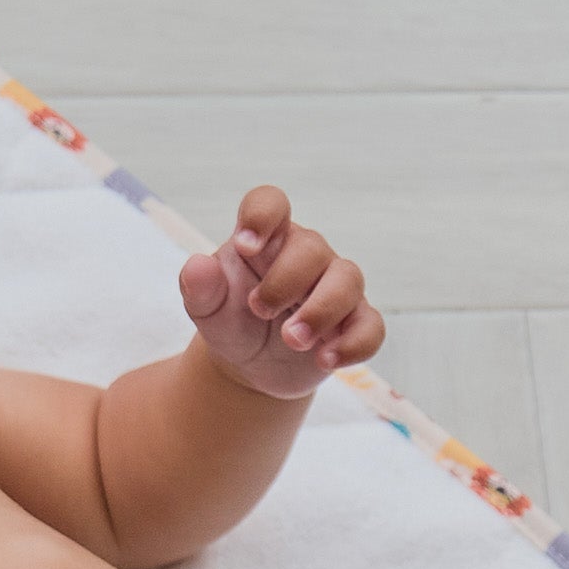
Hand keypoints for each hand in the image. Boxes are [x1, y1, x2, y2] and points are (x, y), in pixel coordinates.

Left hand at [180, 184, 382, 400]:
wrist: (248, 365)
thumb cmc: (230, 320)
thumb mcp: (206, 307)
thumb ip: (199, 287)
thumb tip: (197, 267)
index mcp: (268, 239)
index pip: (271, 203)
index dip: (262, 216)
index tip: (245, 247)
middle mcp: (306, 256)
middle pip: (312, 248)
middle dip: (286, 282)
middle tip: (260, 312)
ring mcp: (334, 287)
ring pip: (348, 281)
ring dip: (321, 312)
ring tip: (293, 341)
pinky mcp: (352, 323)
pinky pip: (370, 326)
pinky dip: (354, 344)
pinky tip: (326, 361)